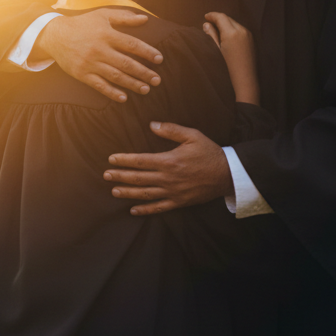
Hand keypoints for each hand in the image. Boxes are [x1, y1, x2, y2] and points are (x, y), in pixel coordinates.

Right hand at [35, 9, 162, 101]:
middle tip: (157, 80)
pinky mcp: (82, 74)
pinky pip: (99, 85)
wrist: (55, 35)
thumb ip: (124, 17)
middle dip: (144, 72)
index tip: (159, 59)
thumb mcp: (103, 15)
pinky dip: (112, 92)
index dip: (147, 52)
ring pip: (115, 76)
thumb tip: (145, 19)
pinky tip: (124, 98)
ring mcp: (90, 63)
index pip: (132, 45)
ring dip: (132, 84)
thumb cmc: (82, 24)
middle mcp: (100, 50)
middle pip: (126, 63)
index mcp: (107, 34)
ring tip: (146, 89)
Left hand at [103, 123, 232, 214]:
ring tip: (114, 191)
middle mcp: (168, 178)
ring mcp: (173, 192)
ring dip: (128, 193)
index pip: (141, 160)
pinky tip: (133, 210)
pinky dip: (145, 210)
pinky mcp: (179, 202)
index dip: (124, 160)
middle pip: (139, 178)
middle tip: (106, 175)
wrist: (229, 174)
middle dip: (120, 176)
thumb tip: (152, 125)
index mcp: (169, 161)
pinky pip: (159, 208)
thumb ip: (171, 130)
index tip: (111, 159)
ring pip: (145, 194)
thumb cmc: (209, 152)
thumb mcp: (193, 136)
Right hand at [202, 12, 257, 105]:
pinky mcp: (251, 40)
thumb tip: (207, 24)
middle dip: (219, 19)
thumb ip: (211, 35)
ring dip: (226, 24)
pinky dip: (232, 29)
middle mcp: (241, 31)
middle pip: (228, 19)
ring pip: (235, 23)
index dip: (212, 15)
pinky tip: (227, 36)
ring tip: (217, 29)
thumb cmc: (228, 67)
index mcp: (231, 33)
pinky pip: (240, 29)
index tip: (206, 16)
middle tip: (209, 22)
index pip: (221, 17)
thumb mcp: (216, 50)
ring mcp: (248, 35)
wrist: (245, 80)